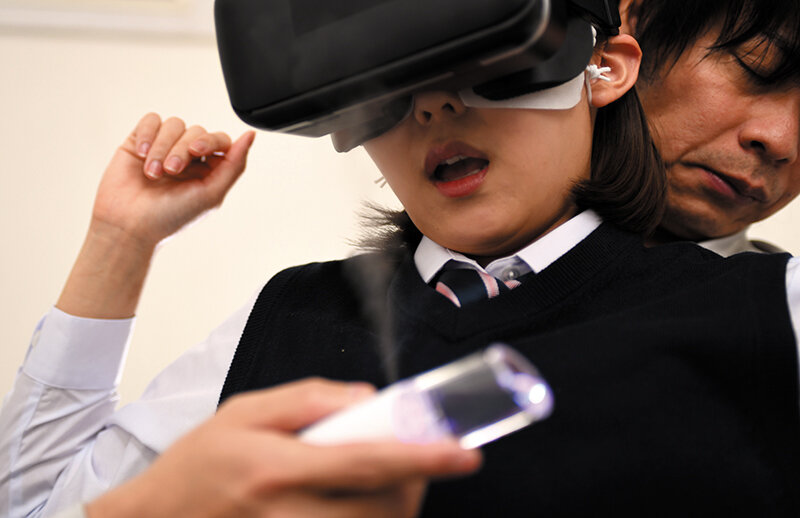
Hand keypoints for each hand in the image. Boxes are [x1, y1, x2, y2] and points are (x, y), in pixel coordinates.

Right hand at [56, 114, 254, 317]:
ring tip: (153, 172)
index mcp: (209, 170)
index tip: (197, 152)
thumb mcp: (211, 195)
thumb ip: (235, 165)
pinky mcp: (140, 142)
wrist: (128, 225)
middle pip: (196, 131)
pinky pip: (152, 120)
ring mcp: (164, 148)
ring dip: (163, 147)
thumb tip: (250, 135)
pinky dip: (148, 134)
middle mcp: (188, 157)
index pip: (220, 140)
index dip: (211, 141)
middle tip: (172, 170)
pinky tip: (142, 155)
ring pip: (174, 125)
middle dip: (183, 149)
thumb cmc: (170, 217)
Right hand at [86, 379, 481, 517]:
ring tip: (388, 482)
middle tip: (419, 461)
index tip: (464, 453)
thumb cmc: (199, 464)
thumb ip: (308, 398)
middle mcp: (285, 516)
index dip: (421, 459)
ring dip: (396, 508)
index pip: (364, 463)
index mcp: (276, 469)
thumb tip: (367, 398)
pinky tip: (360, 503)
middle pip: (381, 512)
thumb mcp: (244, 411)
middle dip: (415, 486)